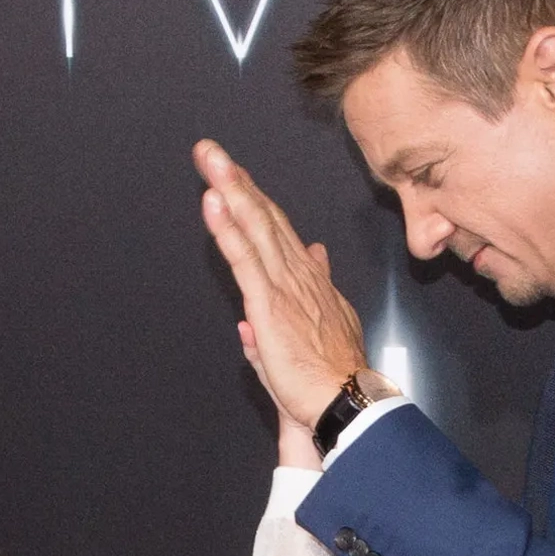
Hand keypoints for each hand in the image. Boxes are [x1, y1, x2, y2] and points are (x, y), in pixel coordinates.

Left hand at [195, 138, 365, 432]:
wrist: (344, 402)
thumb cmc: (331, 380)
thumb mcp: (324, 332)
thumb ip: (308, 302)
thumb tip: (308, 267)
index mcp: (310, 285)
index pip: (281, 235)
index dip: (259, 204)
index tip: (241, 180)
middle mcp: (299, 276)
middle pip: (265, 218)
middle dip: (238, 182)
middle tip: (213, 152)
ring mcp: (284, 286)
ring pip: (255, 227)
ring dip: (231, 189)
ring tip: (210, 158)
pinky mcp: (269, 303)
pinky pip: (244, 256)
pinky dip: (227, 227)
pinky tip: (213, 200)